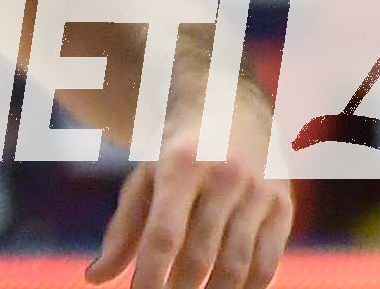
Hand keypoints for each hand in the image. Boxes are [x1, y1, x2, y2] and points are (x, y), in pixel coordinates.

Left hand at [91, 142, 293, 288]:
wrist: (235, 107)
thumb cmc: (179, 154)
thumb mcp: (144, 177)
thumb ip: (122, 229)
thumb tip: (96, 278)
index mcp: (184, 166)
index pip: (164, 236)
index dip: (150, 277)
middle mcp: (227, 175)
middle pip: (199, 256)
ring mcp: (260, 190)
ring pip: (235, 264)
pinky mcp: (283, 203)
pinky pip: (268, 260)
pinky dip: (248, 288)